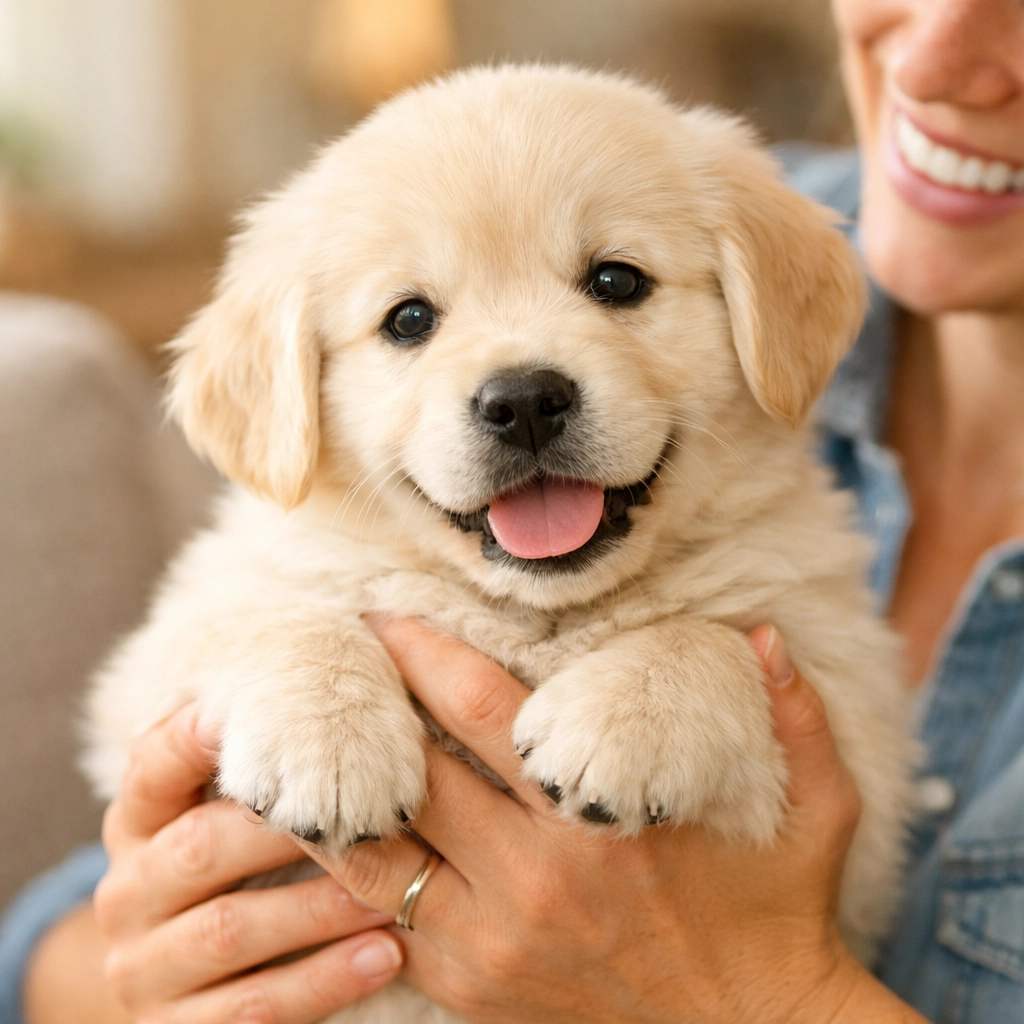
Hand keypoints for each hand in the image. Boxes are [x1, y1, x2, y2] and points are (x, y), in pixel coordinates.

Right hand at [90, 704, 402, 1022]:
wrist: (188, 984)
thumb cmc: (237, 867)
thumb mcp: (231, 815)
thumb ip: (264, 767)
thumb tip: (343, 698)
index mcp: (137, 822)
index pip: (152, 767)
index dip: (194, 738)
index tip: (249, 714)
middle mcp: (127, 891)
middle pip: (200, 847)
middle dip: (288, 832)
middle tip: (368, 817)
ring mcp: (143, 967)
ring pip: (231, 931)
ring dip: (320, 910)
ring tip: (390, 892)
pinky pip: (253, 1008)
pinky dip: (325, 981)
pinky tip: (386, 955)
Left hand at [304, 618, 924, 1023]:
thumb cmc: (780, 917)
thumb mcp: (818, 813)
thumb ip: (795, 716)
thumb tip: (764, 633)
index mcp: (600, 820)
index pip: (485, 713)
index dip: (426, 655)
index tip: (386, 615)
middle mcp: (534, 878)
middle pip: (416, 772)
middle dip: (366, 708)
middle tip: (326, 658)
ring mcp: (493, 942)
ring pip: (380, 855)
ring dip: (337, 794)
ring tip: (299, 744)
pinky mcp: (474, 989)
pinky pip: (389, 921)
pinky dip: (353, 873)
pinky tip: (331, 831)